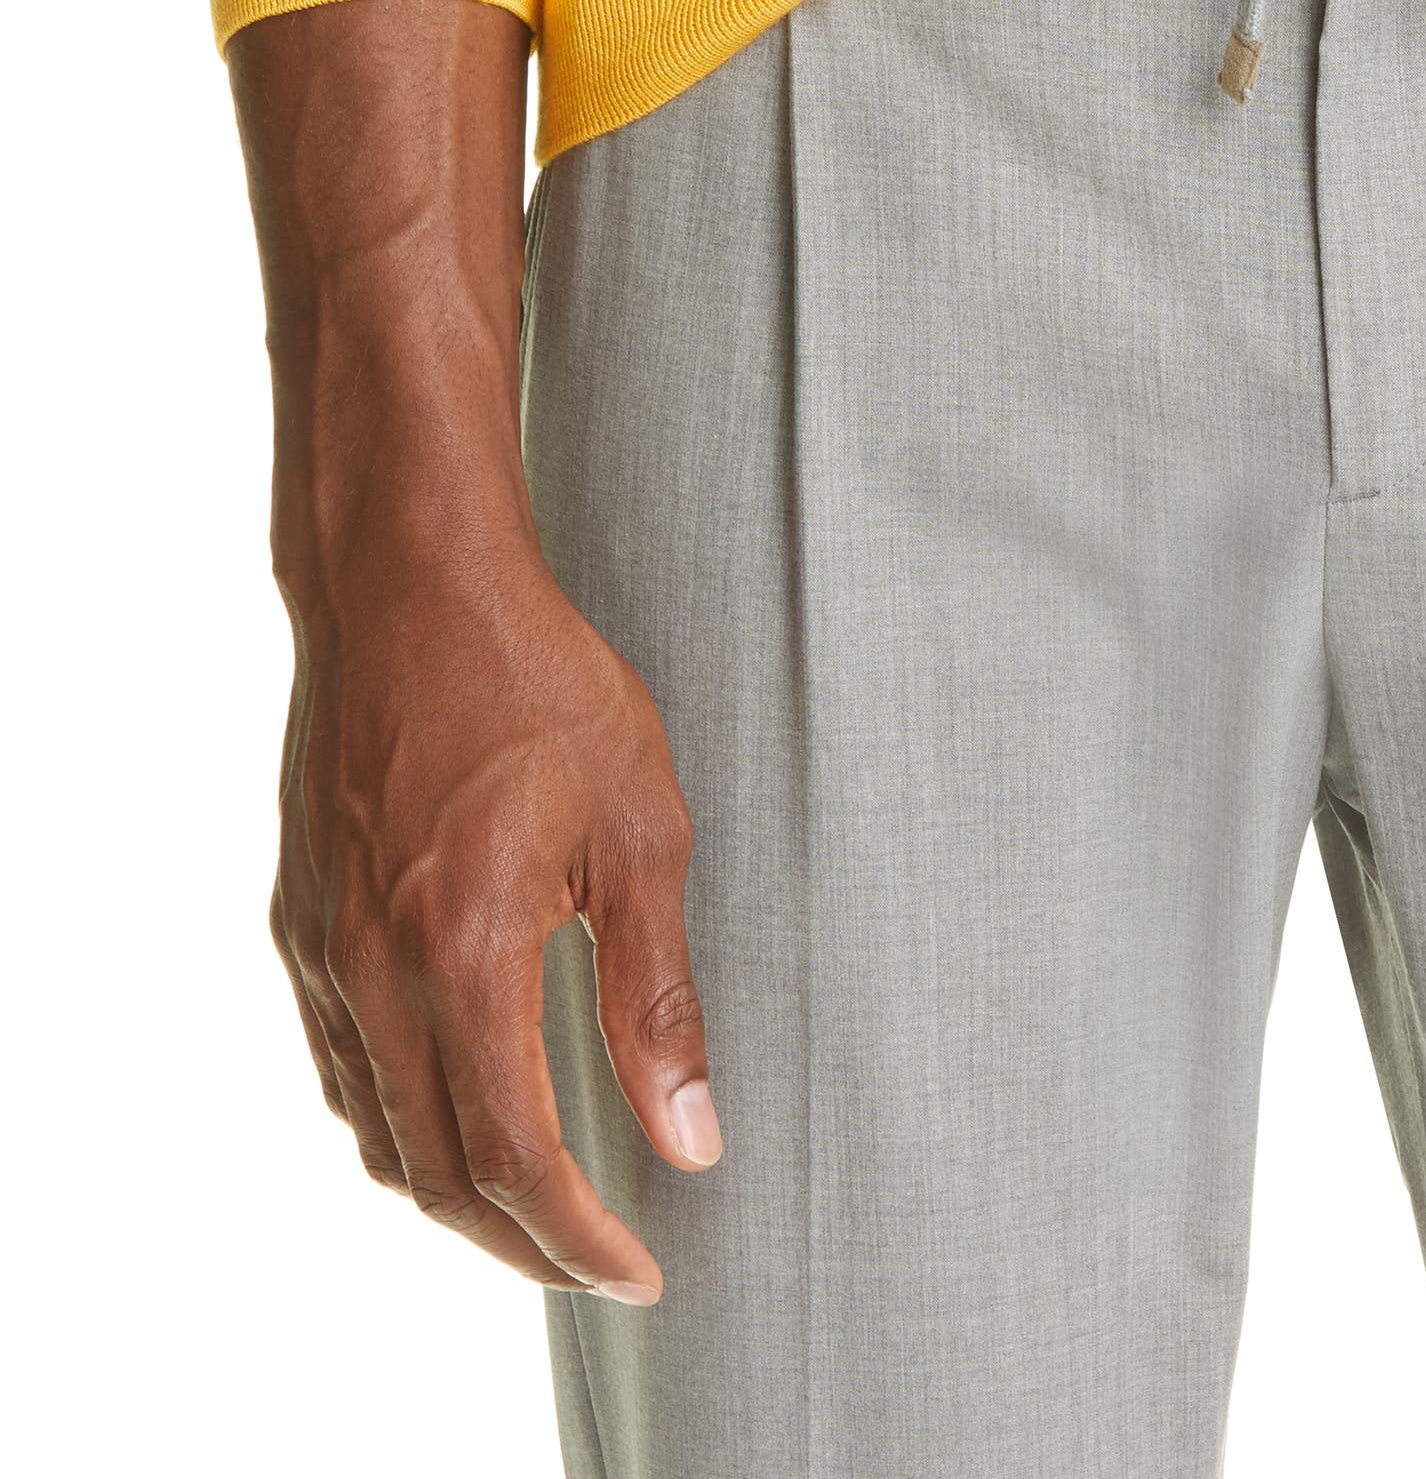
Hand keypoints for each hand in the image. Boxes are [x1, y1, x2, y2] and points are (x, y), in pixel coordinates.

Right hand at [232, 0, 720, 1300]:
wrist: (413, 579)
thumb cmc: (541, 682)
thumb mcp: (641, 829)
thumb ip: (659, 995)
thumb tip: (693, 1140)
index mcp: (464, 952)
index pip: (515, 1155)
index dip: (579, 1238)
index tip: (644, 1272)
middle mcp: (377, 968)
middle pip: (436, 1169)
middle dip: (520, 1241)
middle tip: (600, 1265)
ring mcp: (328, 946)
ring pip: (378, 1128)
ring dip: (456, 1190)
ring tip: (542, 1209)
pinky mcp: (307, 915)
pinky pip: (345, 1065)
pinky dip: (400, 1120)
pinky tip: (457, 1108)